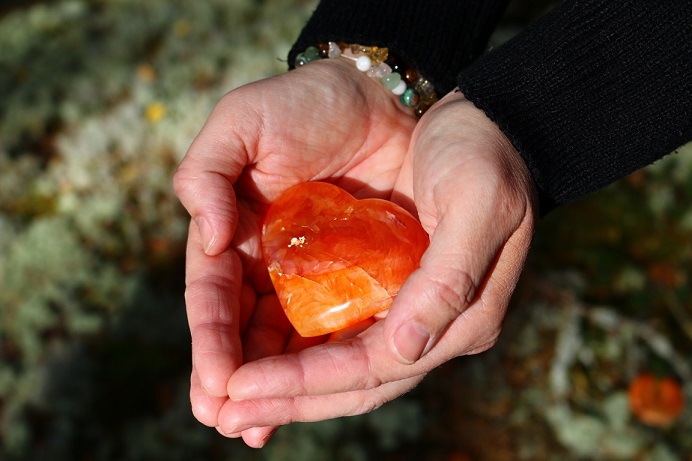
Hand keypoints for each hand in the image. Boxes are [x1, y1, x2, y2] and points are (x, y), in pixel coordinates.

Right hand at [173, 58, 417, 446]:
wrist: (380, 96)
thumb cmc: (307, 102)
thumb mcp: (242, 120)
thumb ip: (205, 171)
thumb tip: (207, 237)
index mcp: (234, 234)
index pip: (214, 296)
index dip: (210, 340)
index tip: (212, 383)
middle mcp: (270, 265)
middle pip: (247, 332)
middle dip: (237, 379)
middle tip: (229, 421)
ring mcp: (315, 277)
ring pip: (291, 342)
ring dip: (279, 387)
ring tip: (261, 426)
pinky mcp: (361, 278)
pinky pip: (344, 326)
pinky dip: (331, 362)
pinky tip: (322, 395)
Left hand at [218, 90, 537, 436]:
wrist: (486, 126)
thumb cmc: (485, 155)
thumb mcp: (479, 204)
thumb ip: (449, 280)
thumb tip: (406, 352)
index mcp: (462, 316)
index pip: (375, 366)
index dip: (307, 382)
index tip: (242, 388)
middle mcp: (435, 327)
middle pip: (354, 381)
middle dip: (288, 399)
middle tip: (224, 415)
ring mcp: (413, 313)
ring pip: (344, 366)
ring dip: (289, 388)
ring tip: (230, 402)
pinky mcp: (392, 290)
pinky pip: (342, 334)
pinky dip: (302, 353)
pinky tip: (262, 362)